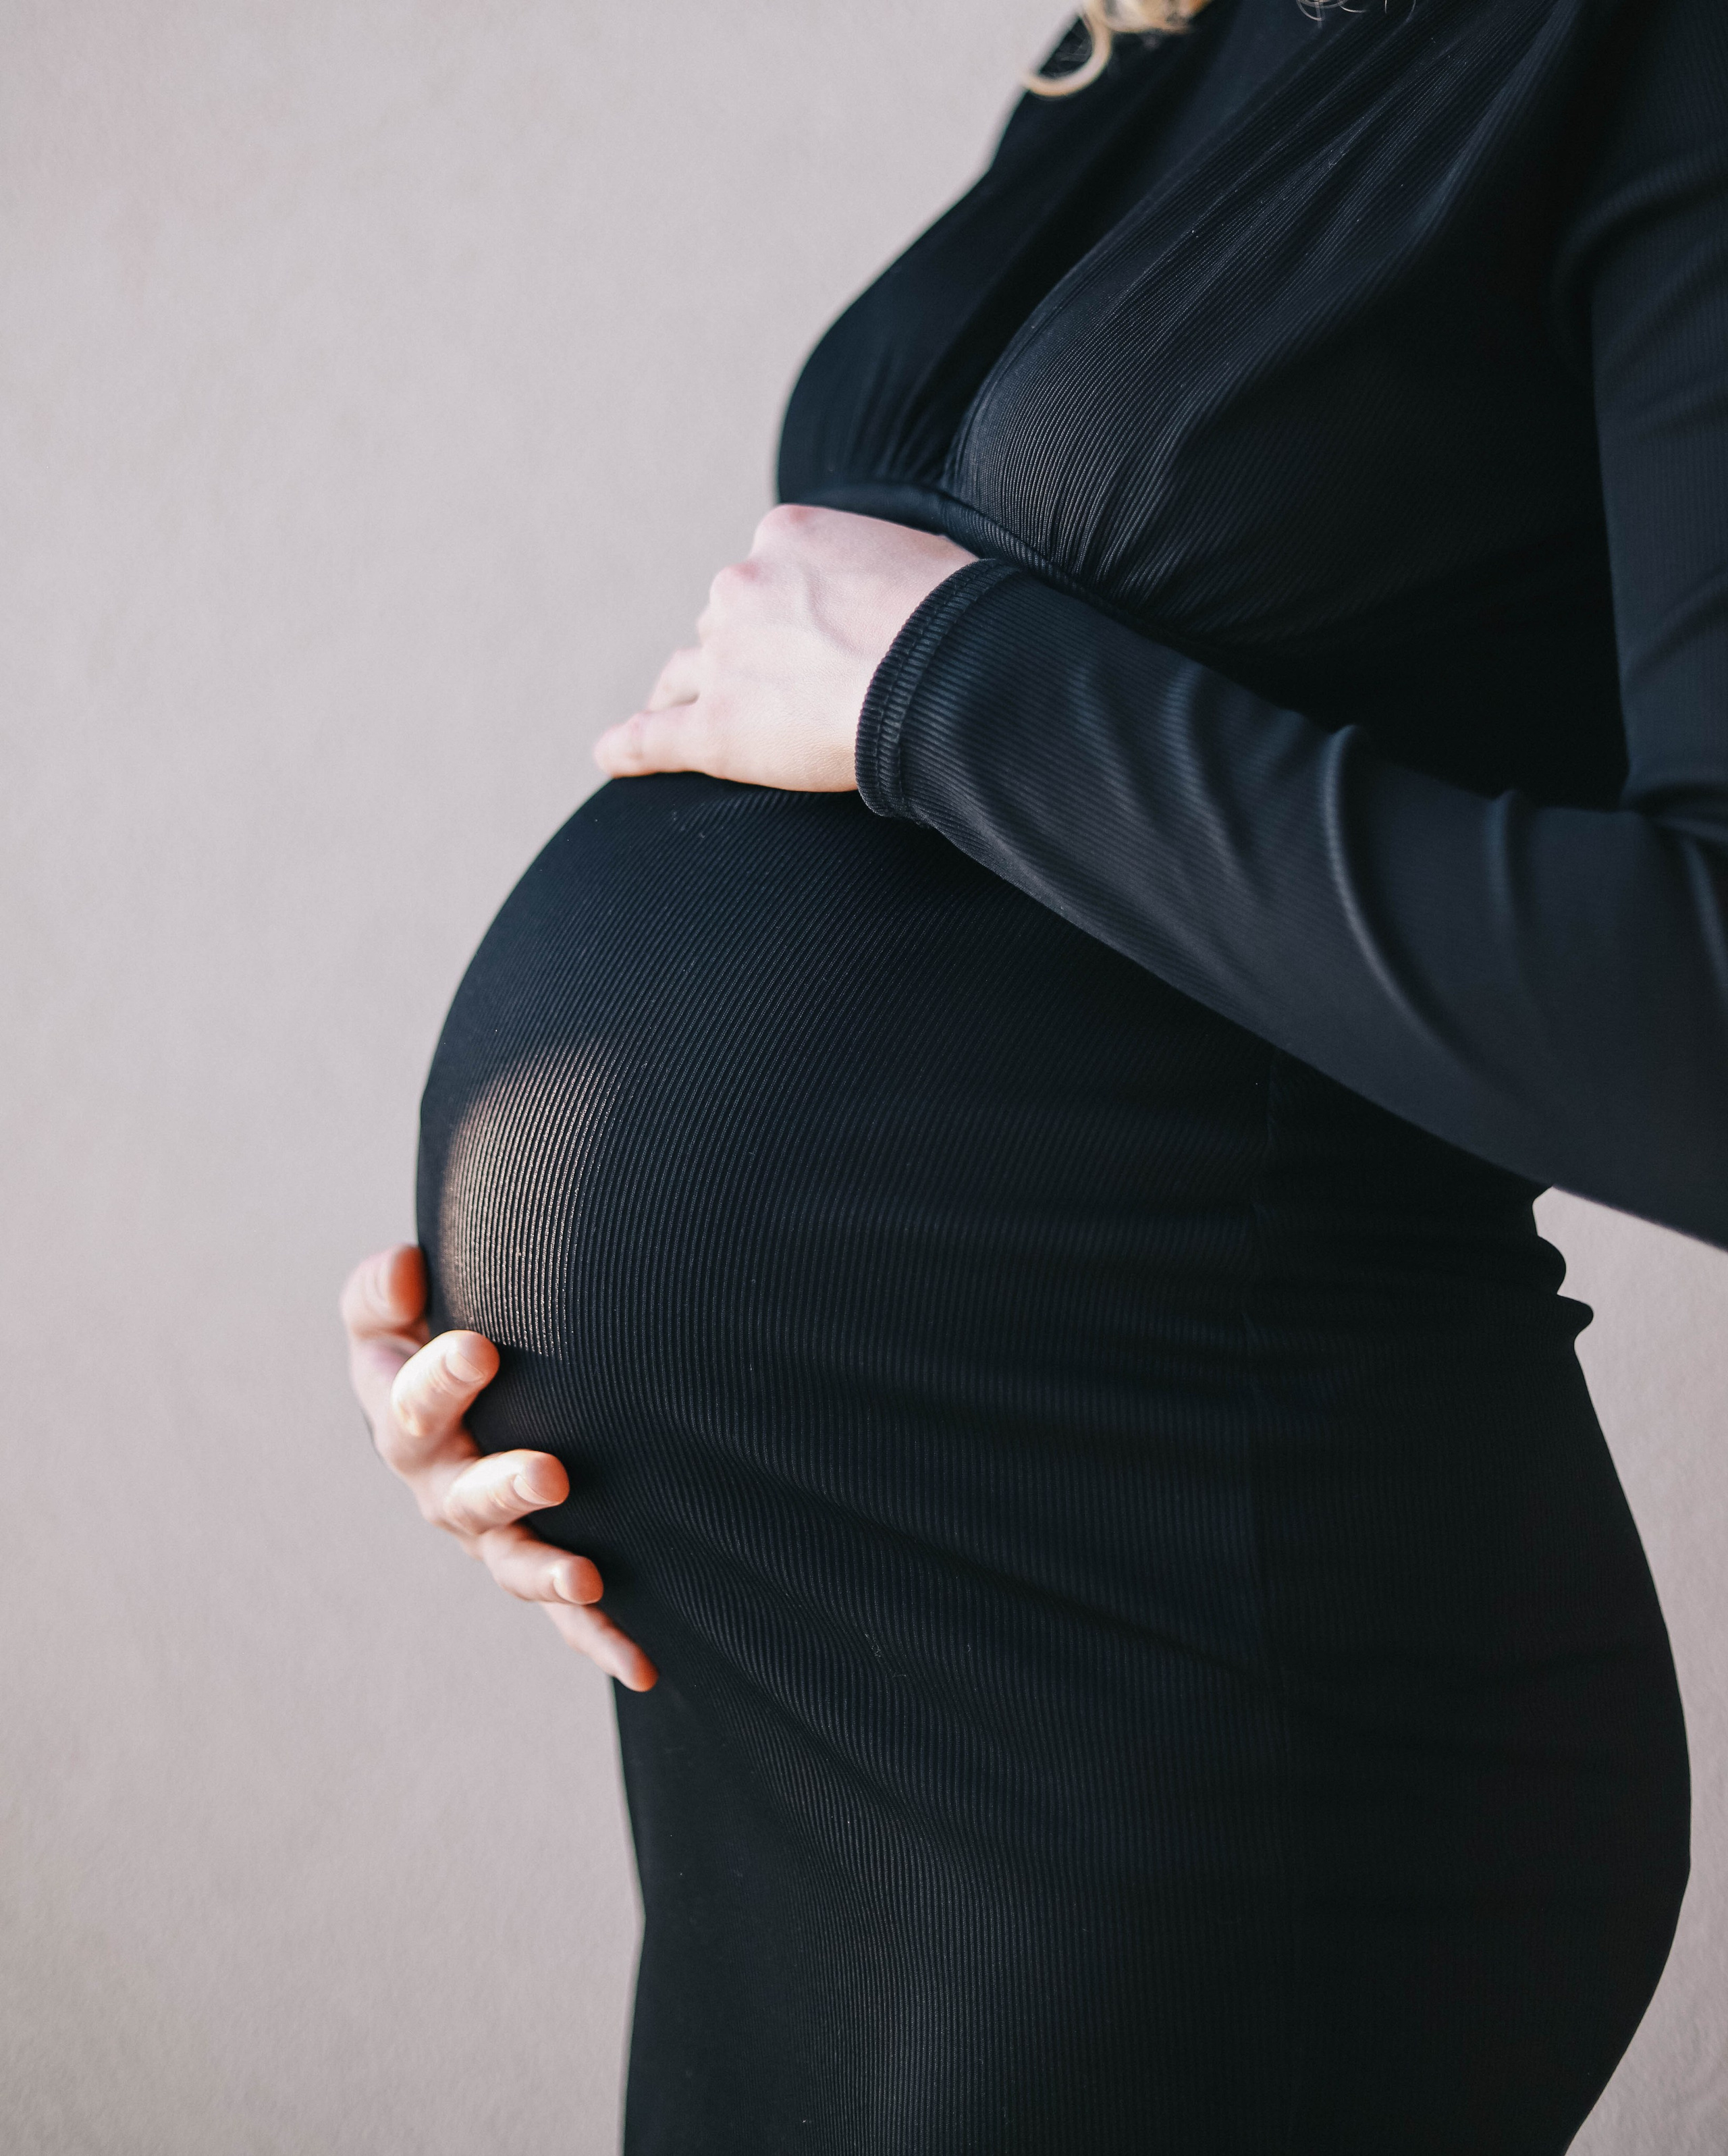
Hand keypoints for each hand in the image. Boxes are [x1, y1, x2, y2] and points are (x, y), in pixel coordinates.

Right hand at [342, 1245, 657, 1690]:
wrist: (467, 1380)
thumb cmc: (426, 1331)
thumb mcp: (390, 1307)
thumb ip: (385, 1290)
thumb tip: (405, 1270)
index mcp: (405, 1422)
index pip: (411, 1405)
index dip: (440, 1379)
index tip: (480, 1349)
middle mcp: (442, 1487)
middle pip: (463, 1498)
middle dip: (505, 1487)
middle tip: (551, 1474)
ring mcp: (491, 1533)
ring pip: (512, 1562)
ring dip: (547, 1572)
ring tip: (586, 1576)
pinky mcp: (539, 1561)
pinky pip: (566, 1613)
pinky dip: (600, 1638)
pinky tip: (641, 1667)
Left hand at [594, 504, 974, 789]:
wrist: (947, 674)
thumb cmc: (959, 618)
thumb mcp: (926, 559)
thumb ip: (889, 567)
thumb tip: (907, 584)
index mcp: (788, 536)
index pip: (766, 571)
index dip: (782, 608)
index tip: (805, 636)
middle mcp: (743, 586)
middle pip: (723, 622)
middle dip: (742, 651)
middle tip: (776, 690)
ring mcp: (724, 657)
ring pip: (685, 674)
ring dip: (685, 694)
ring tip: (677, 716)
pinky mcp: (717, 729)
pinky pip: (654, 737)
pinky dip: (629, 747)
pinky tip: (609, 756)